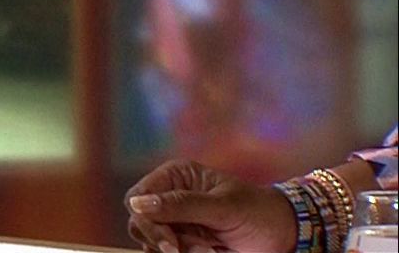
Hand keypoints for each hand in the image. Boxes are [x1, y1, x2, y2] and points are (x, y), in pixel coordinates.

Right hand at [125, 159, 296, 252]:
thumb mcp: (223, 207)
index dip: (146, 220)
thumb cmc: (258, 212)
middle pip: (139, 222)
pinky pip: (165, 252)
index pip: (138, 197)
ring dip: (179, 251)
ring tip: (209, 250)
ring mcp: (175, 222)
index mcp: (175, 177)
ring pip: (151, 242)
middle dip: (163, 239)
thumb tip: (138, 204)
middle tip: (190, 250)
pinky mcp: (183, 242)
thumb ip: (181, 204)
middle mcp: (169, 197)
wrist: (284, 236)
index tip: (169, 242)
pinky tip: (209, 252)